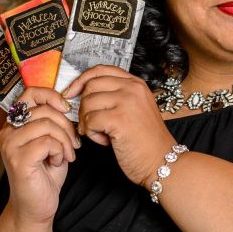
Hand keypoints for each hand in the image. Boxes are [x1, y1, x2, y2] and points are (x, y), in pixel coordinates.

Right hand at [0, 87, 79, 225]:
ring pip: (47, 125)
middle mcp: (8, 131)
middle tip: (73, 144)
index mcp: (14, 123)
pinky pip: (47, 142)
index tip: (67, 109)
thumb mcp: (51, 142)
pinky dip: (60, 151)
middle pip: (44, 110)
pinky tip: (58, 162)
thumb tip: (68, 103)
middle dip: (66, 126)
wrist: (36, 207)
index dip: (52, 96)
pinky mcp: (18, 159)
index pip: (31, 93)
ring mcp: (10, 145)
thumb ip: (53, 122)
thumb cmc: (45, 174)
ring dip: (65, 140)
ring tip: (67, 154)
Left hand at [64, 65, 176, 188]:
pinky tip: (106, 141)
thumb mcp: (135, 108)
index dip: (81, 80)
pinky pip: (89, 121)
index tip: (71, 93)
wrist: (161, 161)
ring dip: (88, 123)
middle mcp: (132, 88)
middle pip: (90, 86)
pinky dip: (92, 134)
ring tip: (104, 134)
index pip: (100, 70)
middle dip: (83, 106)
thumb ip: (115, 96)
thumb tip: (82, 93)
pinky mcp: (119, 119)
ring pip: (87, 103)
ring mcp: (126, 102)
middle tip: (91, 124)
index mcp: (135, 83)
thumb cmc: (146, 141)